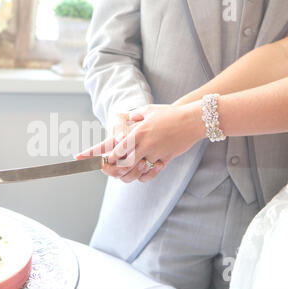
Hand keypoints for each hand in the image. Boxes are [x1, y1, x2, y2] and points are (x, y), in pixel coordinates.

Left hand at [77, 101, 205, 182]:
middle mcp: (145, 144)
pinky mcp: (167, 158)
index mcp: (138, 132)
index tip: (94, 160)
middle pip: (123, 162)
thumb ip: (133, 116)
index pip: (116, 147)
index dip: (103, 155)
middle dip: (111, 169)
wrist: (193, 119)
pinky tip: (139, 177)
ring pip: (136, 170)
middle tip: (105, 170)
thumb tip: (122, 117)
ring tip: (119, 177)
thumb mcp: (148, 110)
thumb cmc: (169, 113)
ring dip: (126, 175)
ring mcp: (156, 152)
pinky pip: (152, 172)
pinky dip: (144, 177)